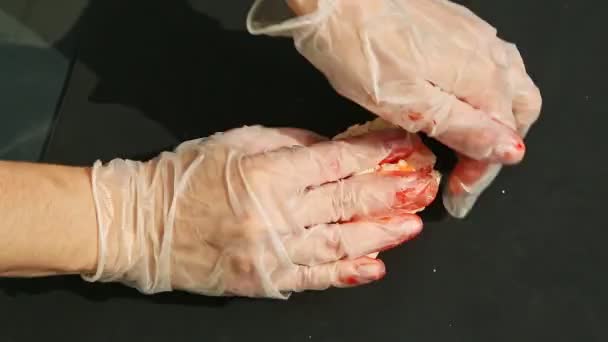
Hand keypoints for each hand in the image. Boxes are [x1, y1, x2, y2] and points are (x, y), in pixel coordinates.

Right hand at [84, 126, 437, 298]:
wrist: (142, 224)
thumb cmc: (185, 176)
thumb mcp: (237, 140)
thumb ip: (290, 143)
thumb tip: (335, 149)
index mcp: (268, 174)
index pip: (337, 162)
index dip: (376, 154)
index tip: (403, 147)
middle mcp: (276, 216)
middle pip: (348, 203)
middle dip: (392, 194)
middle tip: (423, 188)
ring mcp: (273, 253)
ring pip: (339, 244)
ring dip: (380, 234)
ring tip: (411, 226)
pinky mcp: (265, 279)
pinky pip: (313, 278)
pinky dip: (347, 273)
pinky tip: (375, 267)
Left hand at [247, 0, 541, 216]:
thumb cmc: (363, 51)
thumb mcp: (410, 104)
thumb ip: (464, 128)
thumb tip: (511, 150)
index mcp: (481, 80)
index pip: (502, 140)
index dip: (481, 176)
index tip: (456, 198)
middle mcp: (488, 55)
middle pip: (519, 112)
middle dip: (498, 149)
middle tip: (466, 175)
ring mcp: (475, 36)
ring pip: (510, 85)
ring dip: (498, 120)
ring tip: (469, 144)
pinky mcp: (457, 26)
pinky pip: (492, 63)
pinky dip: (486, 92)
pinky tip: (461, 100)